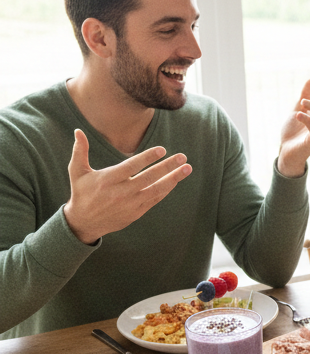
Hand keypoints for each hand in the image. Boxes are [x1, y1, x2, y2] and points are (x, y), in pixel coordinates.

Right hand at [62, 129, 191, 243]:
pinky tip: (176, 180)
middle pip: (149, 178)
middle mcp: (121, 192)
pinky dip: (166, 189)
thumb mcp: (77, 172)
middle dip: (167, 167)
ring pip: (156, 190)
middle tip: (182, 157)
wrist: (84, 222)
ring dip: (173, 179)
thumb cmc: (82, 192)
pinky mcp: (137, 212)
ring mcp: (131, 203)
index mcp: (107, 180)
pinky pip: (155, 199)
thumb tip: (78, 131)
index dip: (147, 158)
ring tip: (187, 168)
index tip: (162, 150)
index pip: (131, 167)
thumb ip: (80, 151)